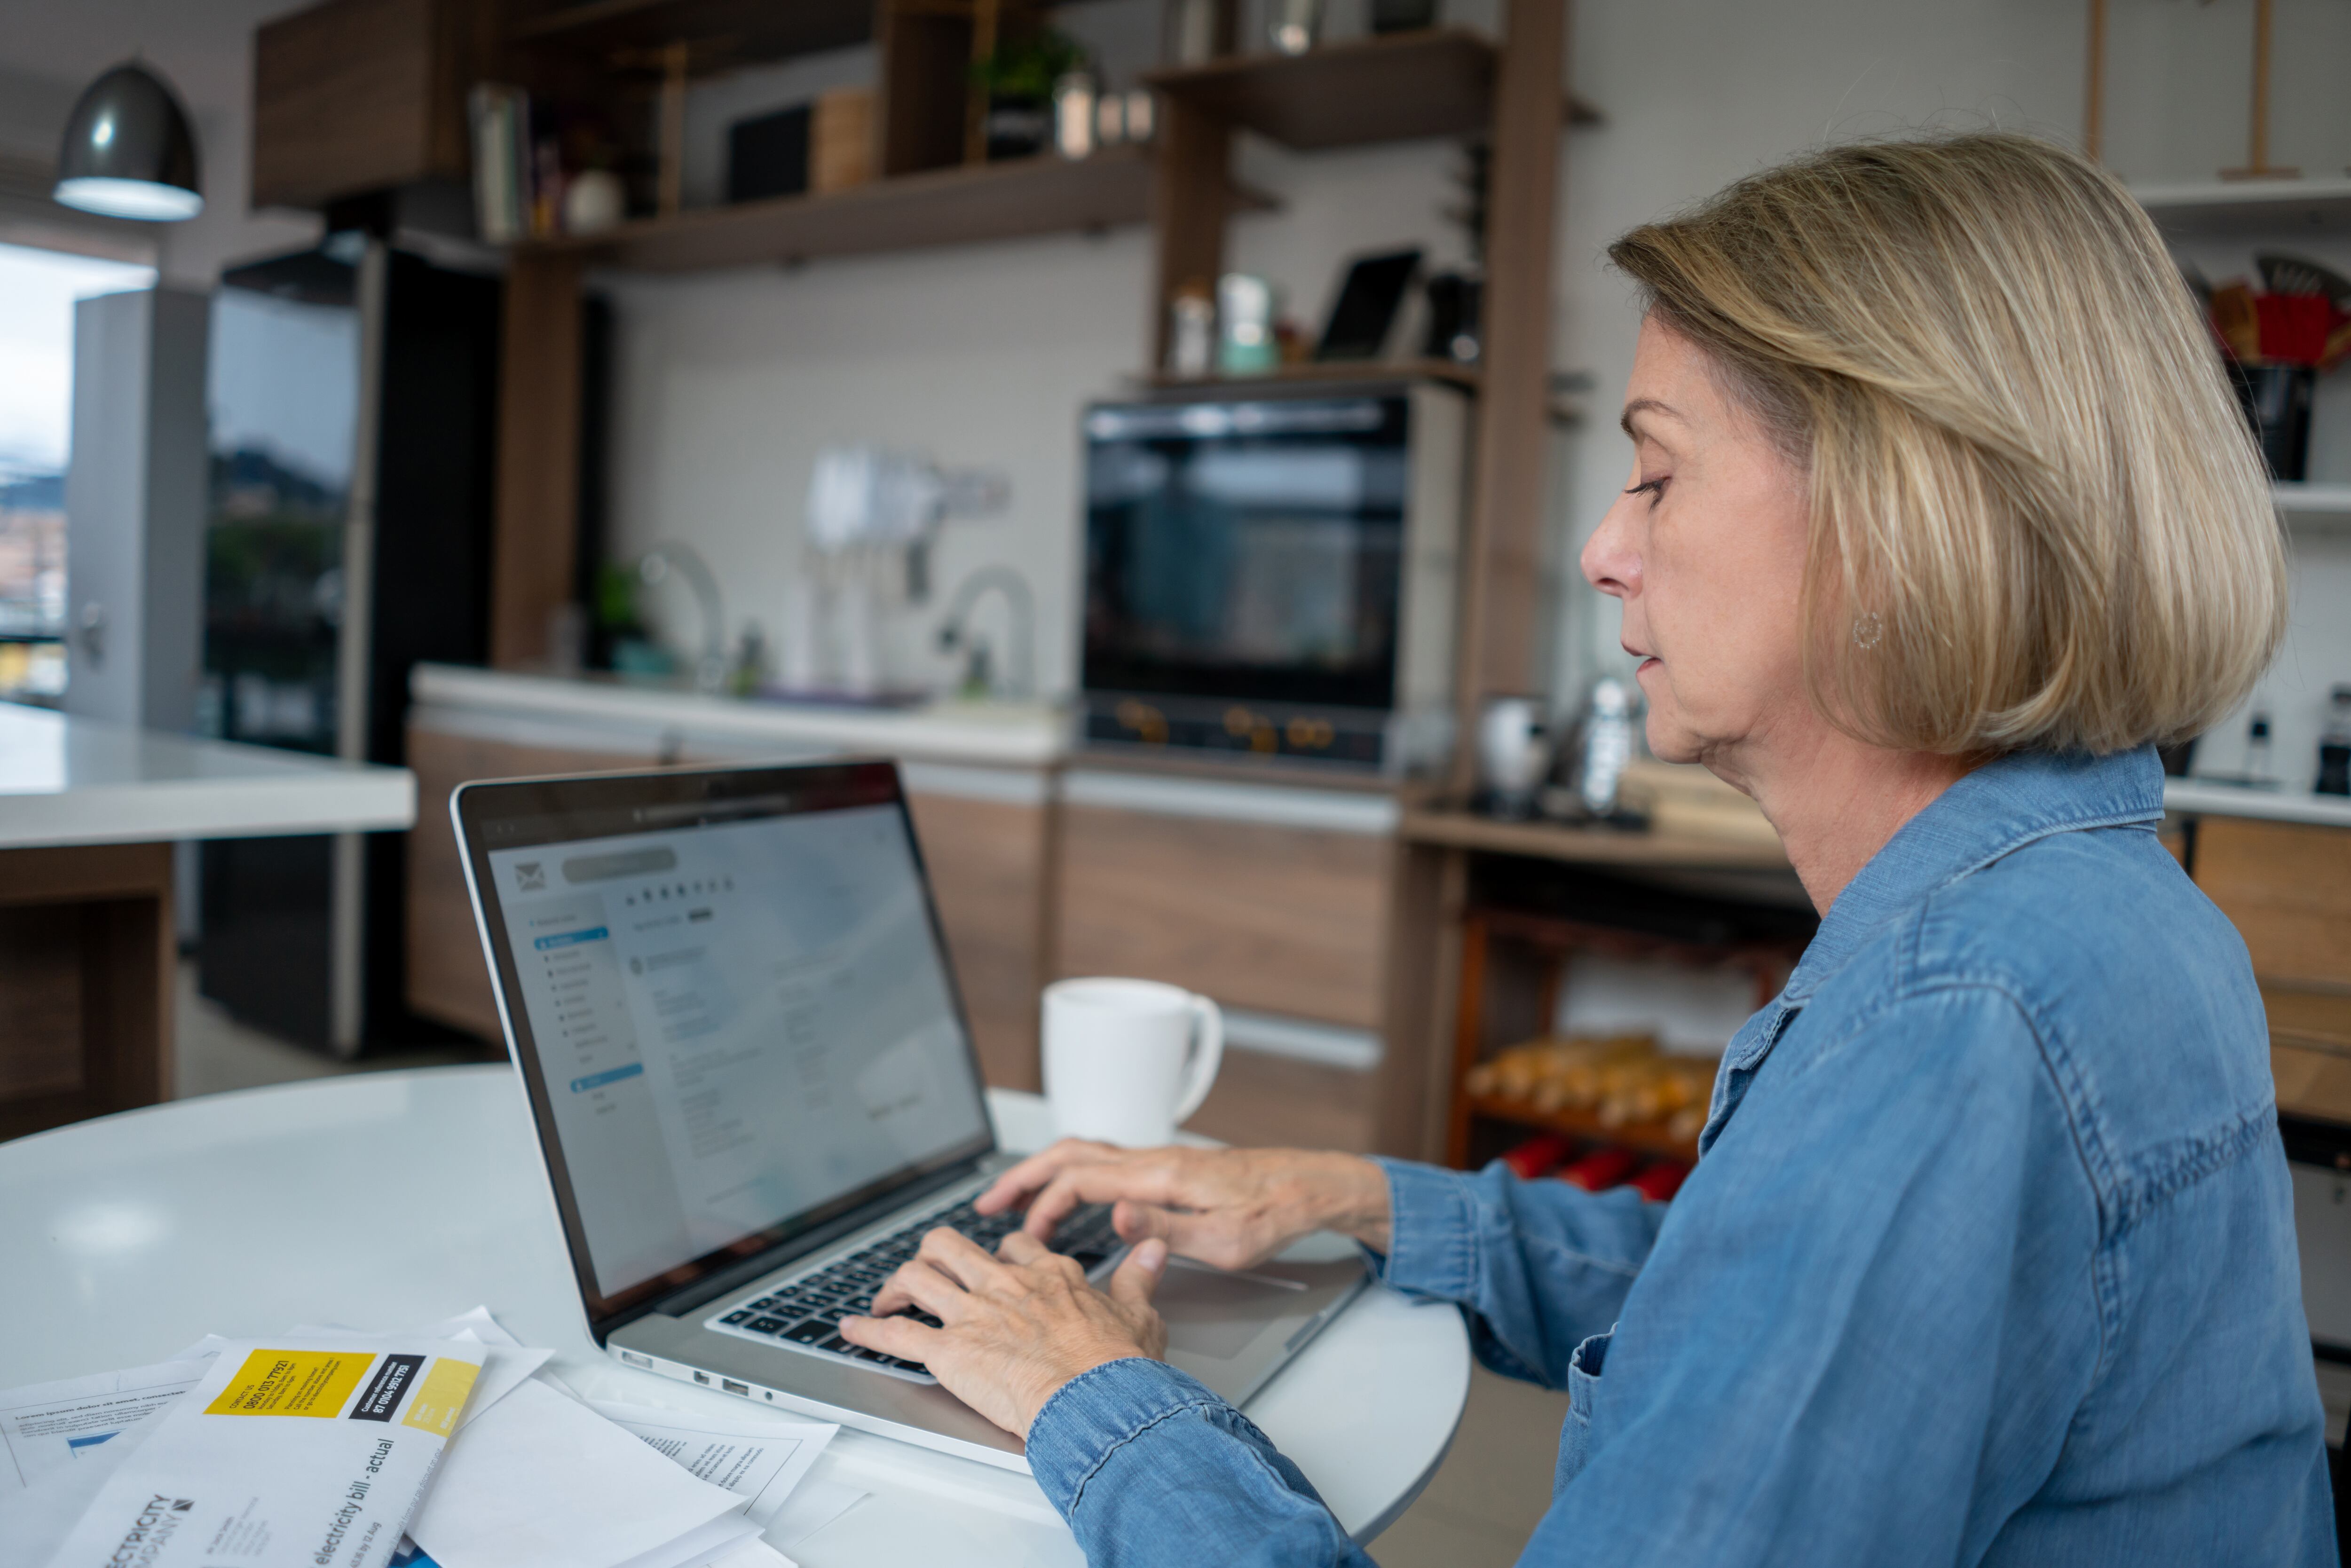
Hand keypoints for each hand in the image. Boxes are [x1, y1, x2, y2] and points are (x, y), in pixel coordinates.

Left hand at [837, 1227, 1169, 1438]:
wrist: (1096, 1398)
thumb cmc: (1118, 1365)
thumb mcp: (1140, 1312)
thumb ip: (1139, 1277)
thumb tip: (1152, 1248)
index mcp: (1047, 1275)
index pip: (1013, 1247)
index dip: (998, 1254)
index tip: (992, 1264)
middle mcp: (1003, 1285)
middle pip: (951, 1246)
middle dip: (933, 1255)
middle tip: (928, 1272)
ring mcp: (973, 1314)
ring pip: (918, 1276)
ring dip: (895, 1286)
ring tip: (885, 1299)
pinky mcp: (948, 1350)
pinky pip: (895, 1333)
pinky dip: (868, 1330)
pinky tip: (852, 1329)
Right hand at [973, 1139, 1392, 1269]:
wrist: (1310, 1188)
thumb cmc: (1274, 1215)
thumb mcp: (1224, 1240)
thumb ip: (1164, 1230)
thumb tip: (1115, 1218)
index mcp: (1161, 1175)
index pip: (1081, 1179)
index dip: (1044, 1205)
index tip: (1025, 1237)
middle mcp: (1155, 1160)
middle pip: (1072, 1153)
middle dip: (1023, 1175)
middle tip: (987, 1202)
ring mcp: (1160, 1161)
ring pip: (1087, 1154)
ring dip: (1044, 1173)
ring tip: (1013, 1200)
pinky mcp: (1169, 1168)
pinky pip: (1106, 1163)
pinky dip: (1073, 1175)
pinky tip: (1068, 1198)